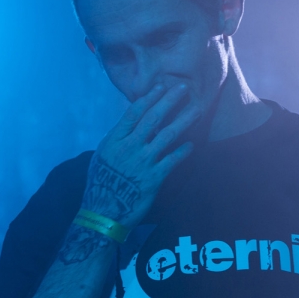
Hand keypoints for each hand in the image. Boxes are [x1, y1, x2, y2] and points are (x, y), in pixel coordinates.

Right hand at [81, 83, 198, 227]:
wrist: (104, 212)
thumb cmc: (101, 184)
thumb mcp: (103, 156)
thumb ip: (118, 140)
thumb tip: (132, 125)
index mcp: (114, 140)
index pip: (134, 113)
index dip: (149, 97)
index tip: (160, 85)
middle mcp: (128, 148)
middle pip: (152, 119)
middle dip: (169, 101)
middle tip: (183, 87)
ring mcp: (142, 162)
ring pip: (166, 136)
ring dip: (183, 120)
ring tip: (197, 109)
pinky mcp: (153, 178)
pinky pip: (172, 160)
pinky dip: (183, 151)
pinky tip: (193, 144)